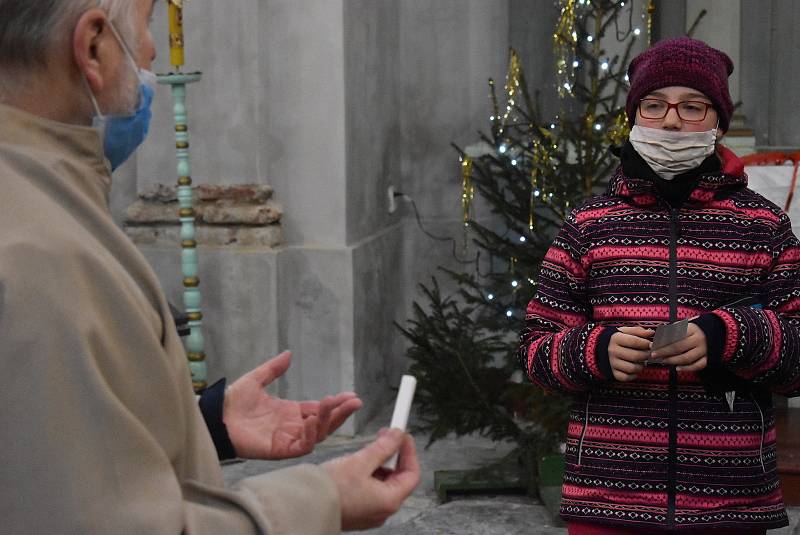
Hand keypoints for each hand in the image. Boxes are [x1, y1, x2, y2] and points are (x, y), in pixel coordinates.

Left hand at [223, 351, 362, 459]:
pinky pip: (302, 446)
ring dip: (328, 421)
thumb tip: (289, 354)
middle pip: (324, 423)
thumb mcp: (256, 379)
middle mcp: (292, 427)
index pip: (319, 409)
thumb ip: (273, 368)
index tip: (350, 395)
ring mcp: (287, 439)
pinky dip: (311, 435)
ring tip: (334, 405)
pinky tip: (314, 419)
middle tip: (355, 402)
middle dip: (340, 413)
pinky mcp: (280, 450)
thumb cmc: (233, 403)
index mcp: (290, 412)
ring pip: (317, 434)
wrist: (216, 417)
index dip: (335, 404)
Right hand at [322, 428, 419, 530]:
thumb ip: (382, 448)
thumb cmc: (331, 489)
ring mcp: (370, 513)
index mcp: (389, 501)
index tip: (402, 436)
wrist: (305, 506)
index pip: (411, 474)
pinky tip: (359, 465)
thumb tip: (397, 436)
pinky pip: (372, 491)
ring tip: (367, 451)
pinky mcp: (359, 511)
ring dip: (380, 465)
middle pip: (399, 479)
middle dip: (394, 456)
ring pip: (384, 484)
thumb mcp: (360, 462)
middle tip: (385, 438)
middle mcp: (382, 511)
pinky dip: (370, 475)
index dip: (409, 452)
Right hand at [609, 326, 653, 381]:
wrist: (600, 347)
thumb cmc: (617, 339)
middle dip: (646, 355)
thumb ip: (638, 331)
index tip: (651, 344)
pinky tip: (634, 370)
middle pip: (635, 356)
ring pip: (632, 368)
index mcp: (616, 338)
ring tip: (641, 362)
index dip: (645, 343)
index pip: (634, 341)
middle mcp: (612, 351)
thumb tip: (651, 333)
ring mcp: (612, 363)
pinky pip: (626, 377)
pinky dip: (633, 375)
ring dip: (641, 366)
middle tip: (648, 353)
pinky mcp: (613, 372)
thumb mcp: (625, 331)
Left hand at [651, 322, 707, 371]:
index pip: (673, 336)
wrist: (716, 332)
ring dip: (673, 360)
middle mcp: (698, 339)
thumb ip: (672, 330)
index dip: (661, 342)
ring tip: (663, 360)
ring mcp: (704, 350)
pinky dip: (687, 368)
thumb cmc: (694, 329)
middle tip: (654, 355)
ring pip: (687, 358)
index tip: (652, 345)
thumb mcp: (684, 325)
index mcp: (691, 329)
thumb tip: (657, 337)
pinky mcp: (709, 358)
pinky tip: (677, 368)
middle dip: (663, 352)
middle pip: (678, 347)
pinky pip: (697, 365)